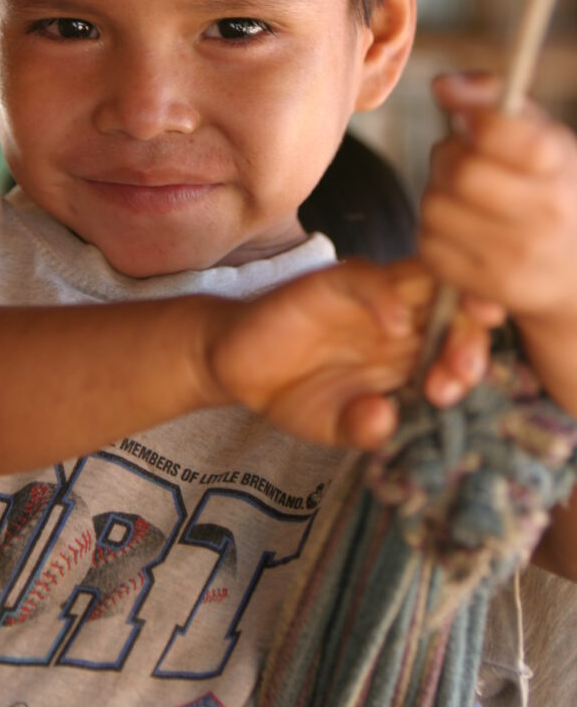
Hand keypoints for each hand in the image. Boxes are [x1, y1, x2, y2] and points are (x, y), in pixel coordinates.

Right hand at [208, 257, 491, 450]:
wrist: (236, 367)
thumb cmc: (293, 392)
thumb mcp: (332, 425)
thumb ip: (362, 428)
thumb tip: (384, 423)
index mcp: (409, 349)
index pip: (459, 343)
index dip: (469, 363)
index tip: (453, 395)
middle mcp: (398, 316)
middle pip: (455, 307)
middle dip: (471, 337)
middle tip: (462, 372)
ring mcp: (369, 295)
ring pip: (424, 283)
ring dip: (445, 310)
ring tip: (449, 351)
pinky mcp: (333, 282)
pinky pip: (368, 278)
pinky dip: (386, 296)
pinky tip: (394, 325)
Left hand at [420, 72, 576, 323]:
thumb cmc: (552, 187)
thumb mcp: (542, 136)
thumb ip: (493, 99)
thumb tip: (443, 85)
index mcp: (560, 164)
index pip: (498, 130)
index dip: (471, 116)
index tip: (465, 119)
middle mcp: (545, 212)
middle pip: (459, 171)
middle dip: (448, 158)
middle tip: (462, 160)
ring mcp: (518, 255)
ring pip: (436, 207)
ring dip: (439, 195)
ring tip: (465, 197)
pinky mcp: (490, 285)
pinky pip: (429, 245)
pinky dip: (436, 232)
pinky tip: (462, 229)